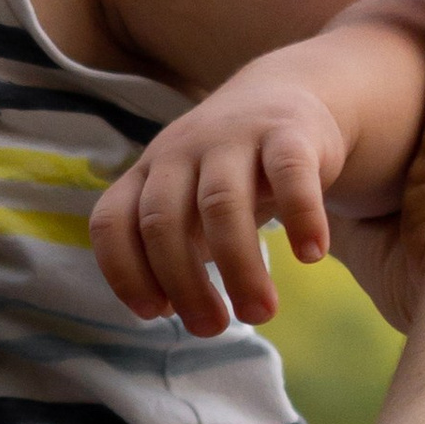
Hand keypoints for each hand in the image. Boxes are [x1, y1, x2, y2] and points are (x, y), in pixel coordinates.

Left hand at [92, 50, 350, 332]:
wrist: (286, 95)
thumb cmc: (227, 171)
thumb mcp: (186, 202)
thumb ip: (171, 248)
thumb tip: (171, 310)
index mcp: (147, 174)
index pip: (112, 222)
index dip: (124, 272)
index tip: (155, 314)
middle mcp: (180, 153)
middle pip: (164, 222)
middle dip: (184, 283)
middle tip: (212, 328)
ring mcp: (232, 138)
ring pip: (222, 205)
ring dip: (239, 267)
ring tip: (260, 314)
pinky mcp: (288, 131)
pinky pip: (290, 174)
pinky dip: (300, 217)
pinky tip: (312, 255)